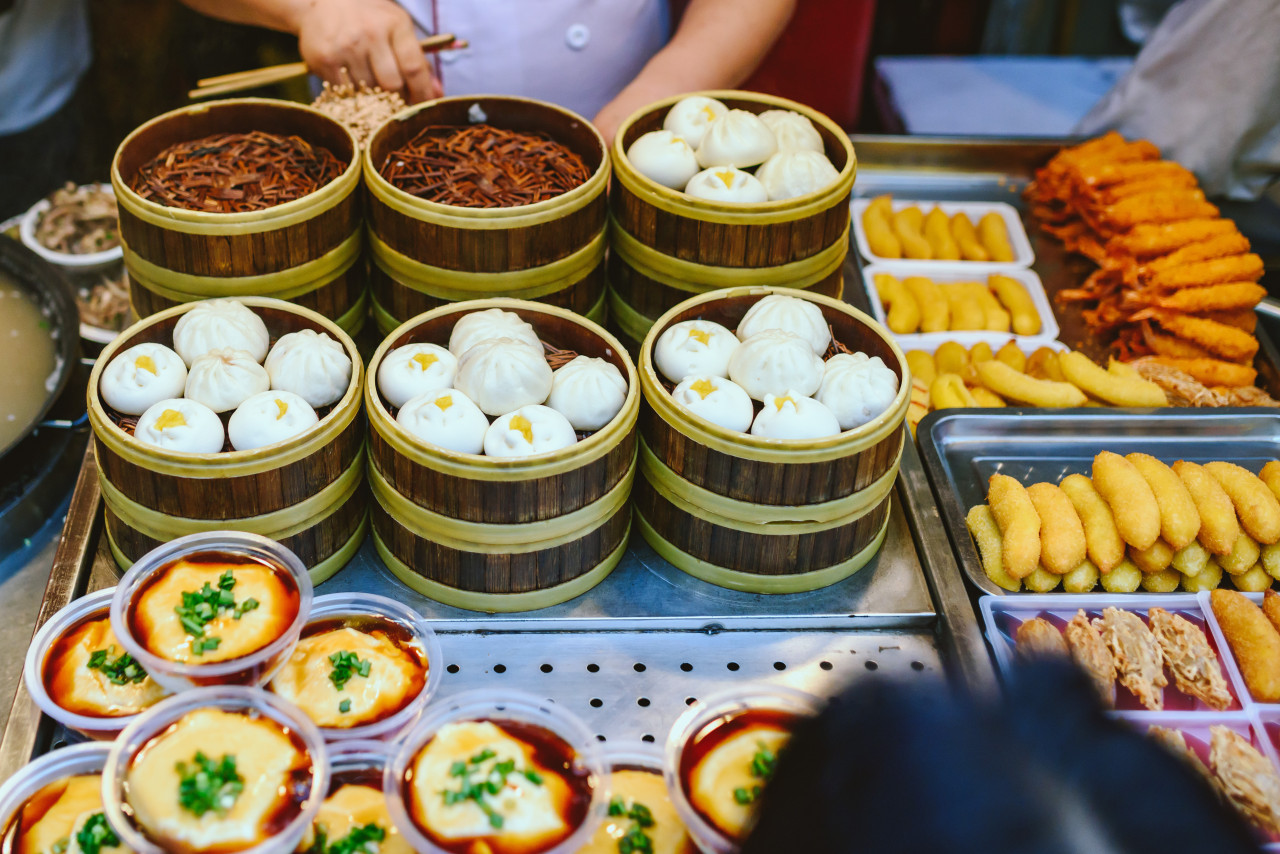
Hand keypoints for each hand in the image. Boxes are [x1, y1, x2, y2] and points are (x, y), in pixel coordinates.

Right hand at [295, 0, 441, 101]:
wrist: (322, 0)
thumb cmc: (368, 17)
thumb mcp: (396, 28)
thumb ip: (417, 60)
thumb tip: (437, 93)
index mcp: (395, 24)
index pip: (414, 67)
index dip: (422, 93)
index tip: (425, 107)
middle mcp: (371, 33)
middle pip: (392, 85)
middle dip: (397, 97)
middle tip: (393, 97)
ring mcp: (346, 46)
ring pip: (369, 92)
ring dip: (372, 95)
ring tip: (368, 80)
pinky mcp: (325, 59)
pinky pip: (346, 92)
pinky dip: (352, 93)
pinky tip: (350, 78)